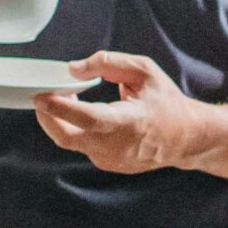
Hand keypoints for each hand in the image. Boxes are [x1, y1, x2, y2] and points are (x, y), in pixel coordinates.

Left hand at [33, 50, 207, 174]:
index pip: (86, 118)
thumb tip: (74, 69)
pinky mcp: (107, 165)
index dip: (59, 108)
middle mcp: (116, 146)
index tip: (41, 96)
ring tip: (68, 100)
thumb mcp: (144, 71)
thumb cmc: (166, 103)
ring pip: (71, 141)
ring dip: (62, 121)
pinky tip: (85, 115)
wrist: (186, 138)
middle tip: (42, 97)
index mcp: (128, 121)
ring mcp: (110, 159)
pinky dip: (77, 130)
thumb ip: (108, 63)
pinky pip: (82, 146)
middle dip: (47, 117)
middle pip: (66, 137)